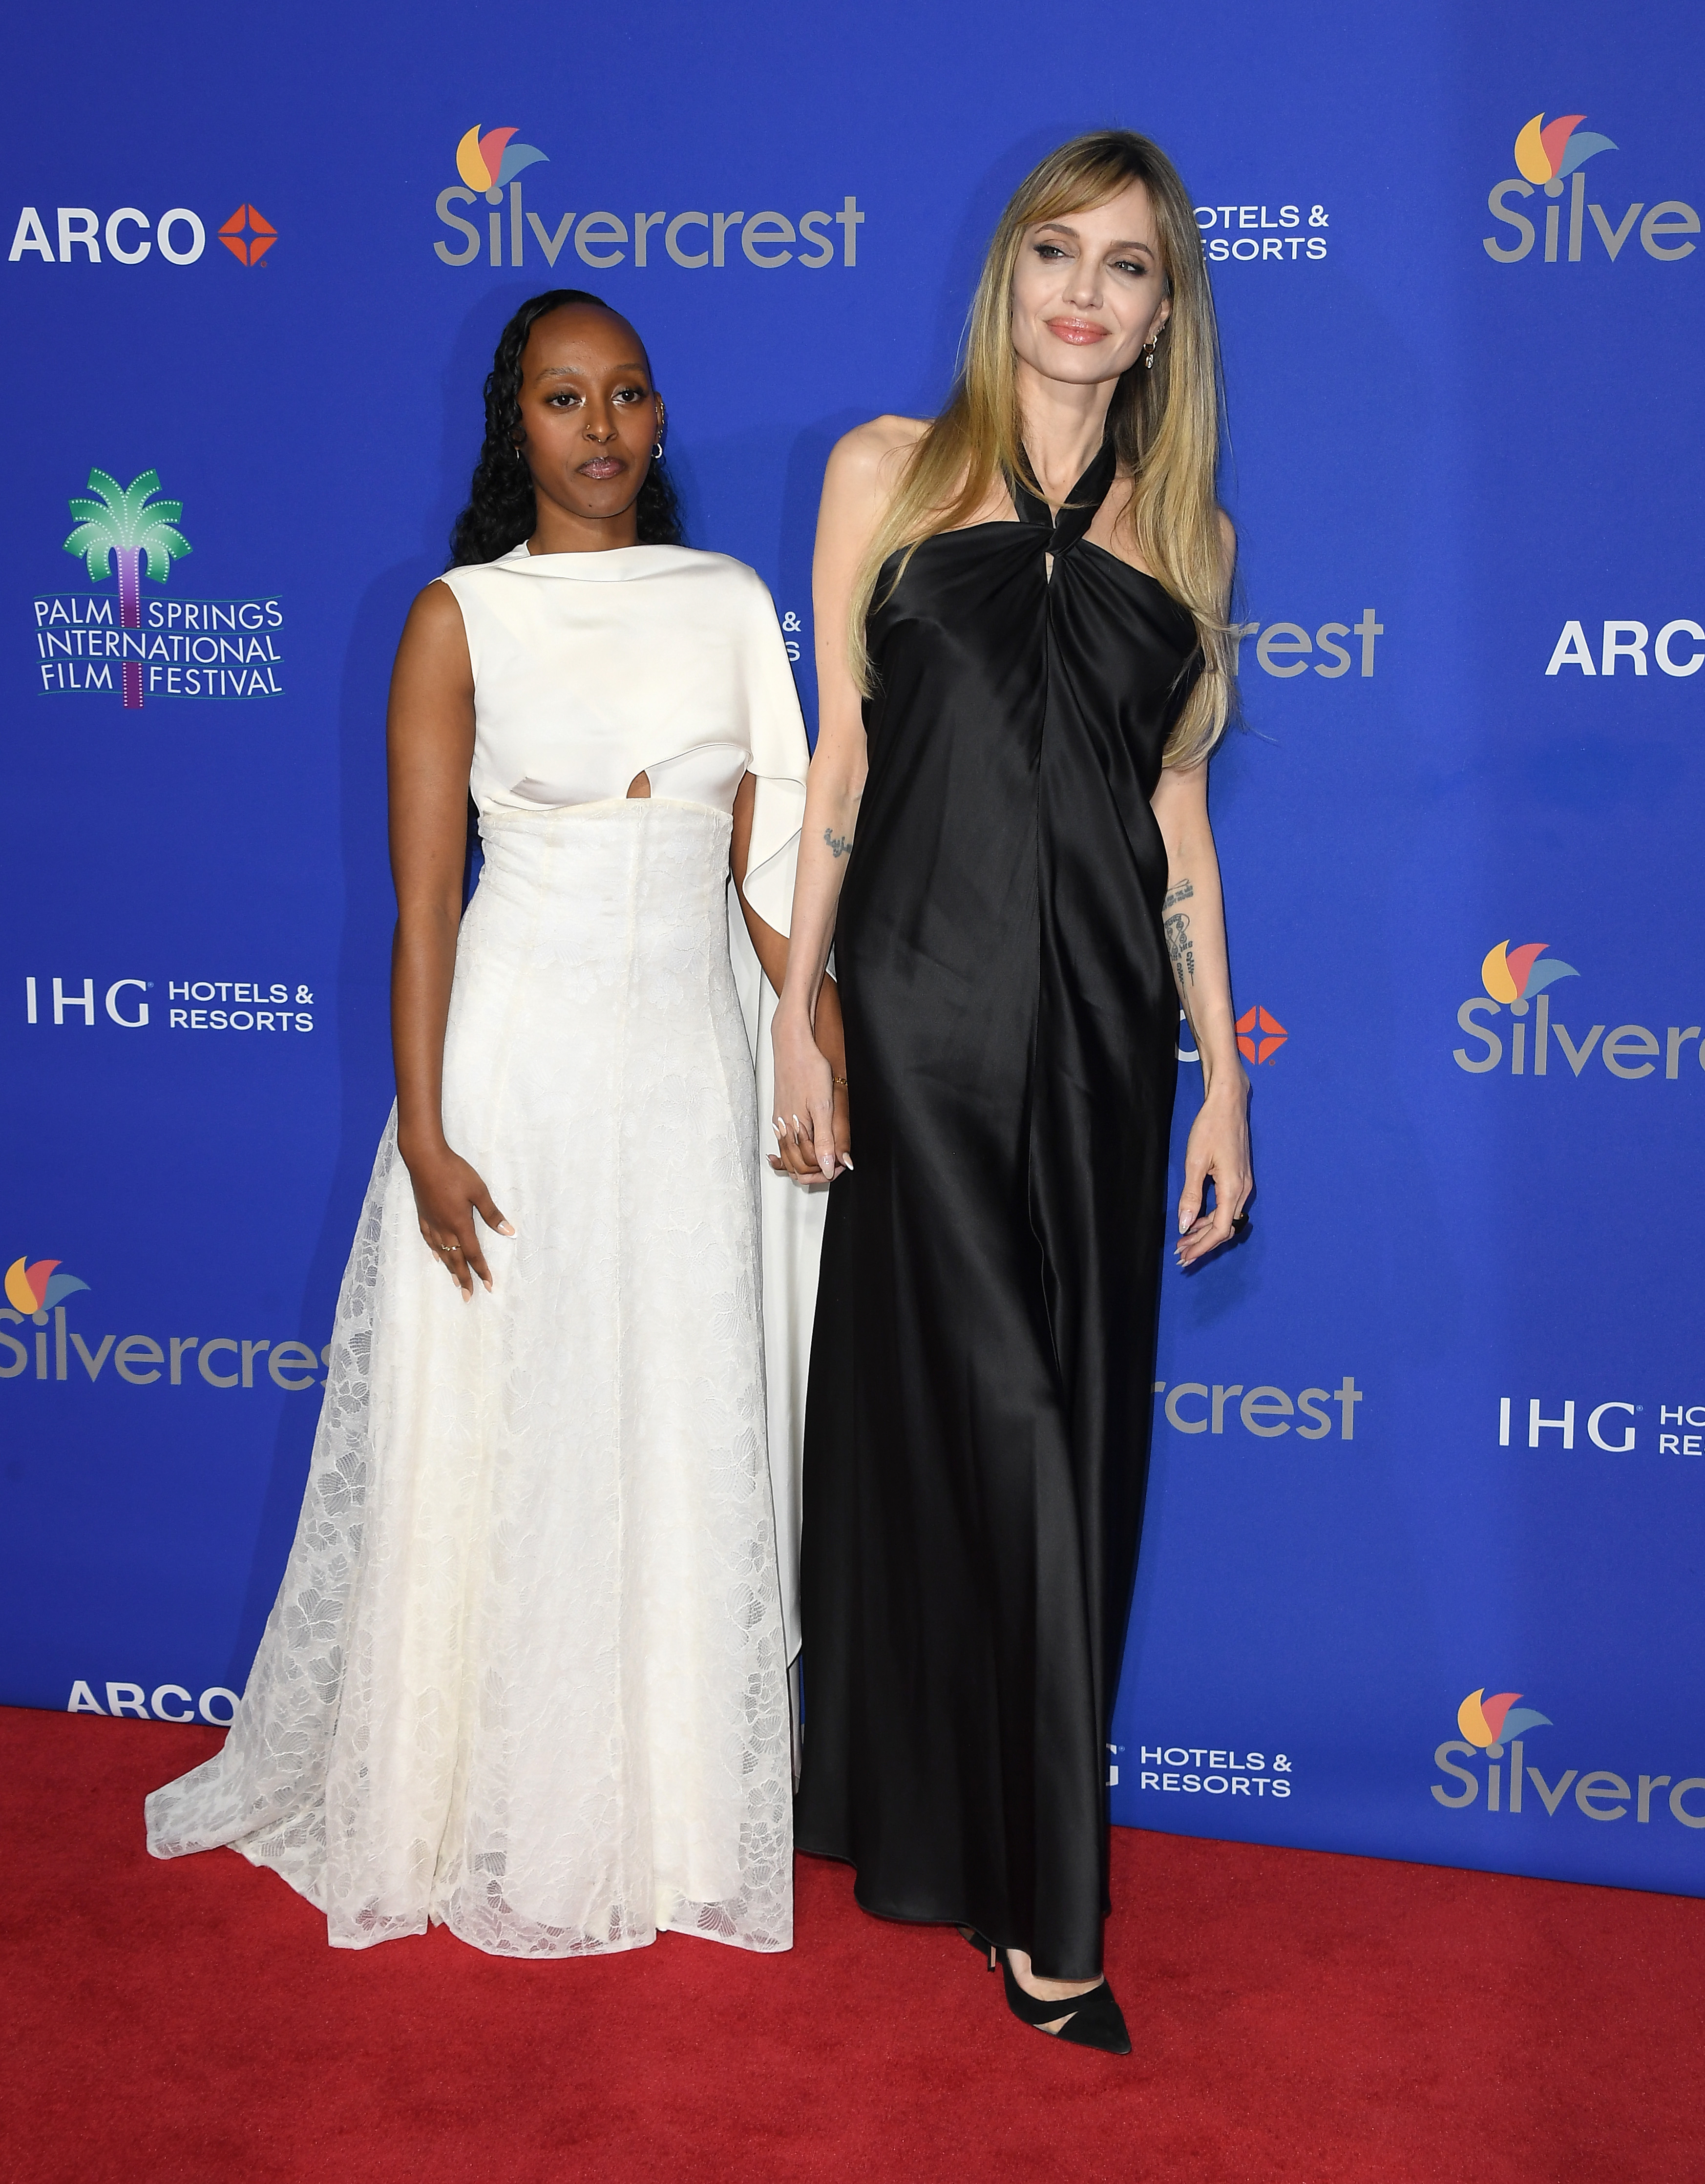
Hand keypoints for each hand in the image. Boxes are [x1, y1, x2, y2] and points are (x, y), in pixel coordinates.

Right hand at [401, 1138, 513, 1297]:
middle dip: (464, 1279)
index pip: (473, 1254)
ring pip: (441, 1252)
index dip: (481, 1271)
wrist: (425, 1159)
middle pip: (456, 1259)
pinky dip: (434, 1251)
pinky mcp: (423, 1215)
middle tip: (469, 1296)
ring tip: (456, 1282)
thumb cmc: (455, 1172)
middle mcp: (444, 1228)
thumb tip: (508, 1232)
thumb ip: (492, 1213)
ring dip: (450, 1268)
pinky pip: (428, 1239)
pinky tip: (436, 1256)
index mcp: (460, 1224)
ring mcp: (431, 1222)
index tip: (488, 1286)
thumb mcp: (479, 1191)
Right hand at [770, 1009, 851, 1183]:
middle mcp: (784, 1130)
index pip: (810, 1167)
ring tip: (824, 1165)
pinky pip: (783, 1145)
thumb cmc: (808, 1069)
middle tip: (838, 1165)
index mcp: (795, 1130)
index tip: (844, 1165)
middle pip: (798, 1167)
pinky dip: (791, 1156)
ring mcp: (780, 1122)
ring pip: (789, 1158)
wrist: (793, 1045)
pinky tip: (799, 1154)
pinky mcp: (780, 1114)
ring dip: (806, 1166)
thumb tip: (829, 1168)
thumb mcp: (824, 1106)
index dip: (828, 1170)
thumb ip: (825, 1140)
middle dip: (818, 1171)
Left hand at [1175, 1080, 1250, 1268]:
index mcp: (1233, 1188)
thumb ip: (1191, 1195)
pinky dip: (1212, 1218)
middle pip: (1224, 1228)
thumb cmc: (1211, 1127)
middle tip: (1180, 1255)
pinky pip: (1227, 1207)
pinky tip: (1196, 1221)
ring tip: (1184, 1241)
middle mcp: (1243, 1190)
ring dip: (1205, 1232)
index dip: (1202, 1246)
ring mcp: (1243, 1184)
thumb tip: (1185, 1224)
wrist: (1228, 1103)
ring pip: (1226, 1219)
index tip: (1185, 1256)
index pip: (1220, 1230)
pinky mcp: (1239, 1178)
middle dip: (1202, 1243)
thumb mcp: (1195, 1161)